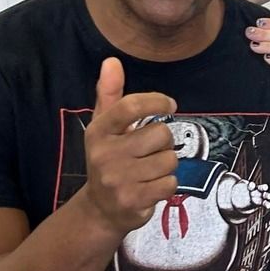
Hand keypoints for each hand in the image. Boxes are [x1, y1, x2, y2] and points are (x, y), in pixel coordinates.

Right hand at [82, 58, 178, 234]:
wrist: (100, 209)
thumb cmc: (108, 160)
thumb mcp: (104, 127)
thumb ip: (110, 94)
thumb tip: (111, 61)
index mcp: (99, 131)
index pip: (130, 107)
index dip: (155, 101)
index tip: (170, 104)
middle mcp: (105, 154)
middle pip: (160, 135)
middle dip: (164, 143)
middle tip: (150, 152)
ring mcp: (118, 179)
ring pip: (169, 160)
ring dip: (166, 166)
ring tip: (148, 172)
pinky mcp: (133, 200)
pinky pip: (170, 183)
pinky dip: (166, 185)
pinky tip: (150, 187)